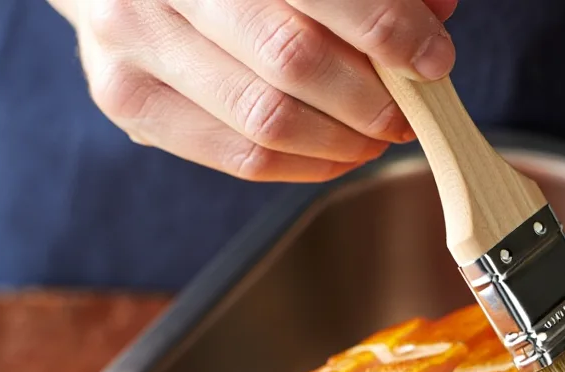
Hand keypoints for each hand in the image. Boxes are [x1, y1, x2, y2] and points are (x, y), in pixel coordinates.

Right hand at [47, 0, 456, 181]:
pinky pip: (242, 158)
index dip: (385, 27)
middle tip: (405, 111)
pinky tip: (340, 154)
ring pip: (267, 120)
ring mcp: (131, 42)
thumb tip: (435, 11)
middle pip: (291, 59)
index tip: (432, 57)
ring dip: (343, 140)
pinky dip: (308, 164)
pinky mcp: (129, 101)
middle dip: (368, 96)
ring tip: (377, 136)